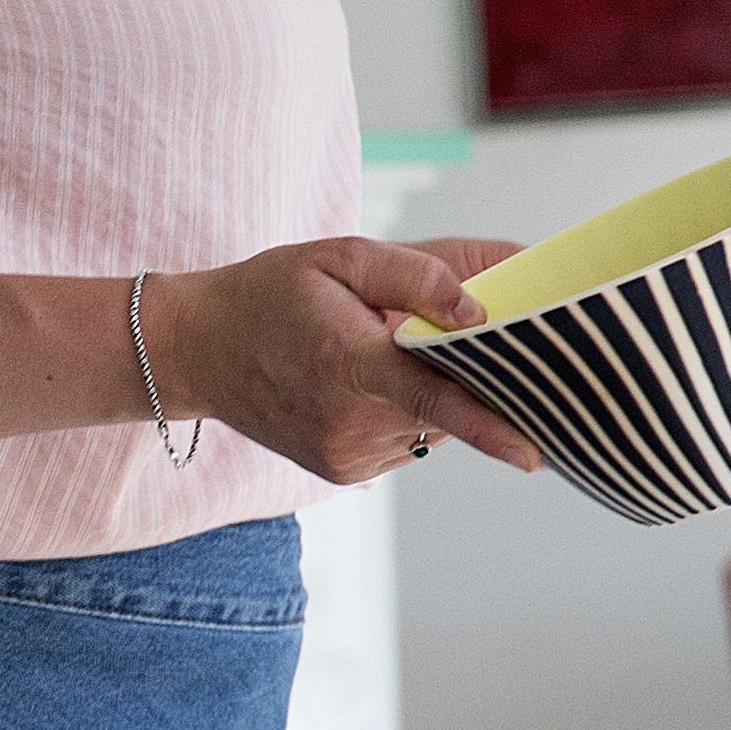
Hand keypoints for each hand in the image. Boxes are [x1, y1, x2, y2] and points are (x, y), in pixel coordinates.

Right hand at [149, 238, 543, 479]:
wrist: (196, 351)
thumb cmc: (268, 294)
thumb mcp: (338, 258)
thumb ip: (415, 274)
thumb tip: (478, 310)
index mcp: (349, 364)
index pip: (434, 399)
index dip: (489, 426)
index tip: (534, 453)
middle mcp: (350, 422)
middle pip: (448, 407)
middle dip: (468, 375)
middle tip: (451, 335)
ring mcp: (346, 454)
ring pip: (432, 427)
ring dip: (434, 392)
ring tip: (386, 352)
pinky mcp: (344, 471)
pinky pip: (407, 442)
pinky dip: (407, 413)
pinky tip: (369, 382)